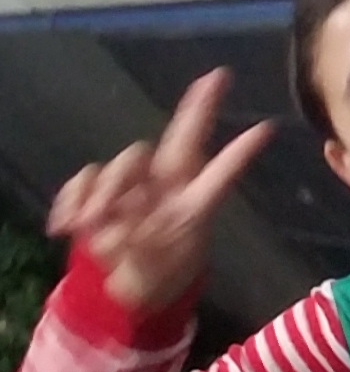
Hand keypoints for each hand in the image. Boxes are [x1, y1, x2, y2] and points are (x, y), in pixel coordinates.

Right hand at [47, 70, 273, 312]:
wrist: (129, 280)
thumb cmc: (156, 268)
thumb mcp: (153, 268)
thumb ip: (135, 246)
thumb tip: (111, 228)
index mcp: (193, 202)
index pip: (220, 174)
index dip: (240, 155)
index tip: (266, 129)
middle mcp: (168, 183)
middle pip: (180, 141)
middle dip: (194, 112)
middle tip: (205, 92)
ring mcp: (135, 184)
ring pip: (122, 164)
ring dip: (102, 192)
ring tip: (88, 224)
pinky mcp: (100, 190)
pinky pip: (84, 180)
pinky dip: (71, 201)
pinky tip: (62, 226)